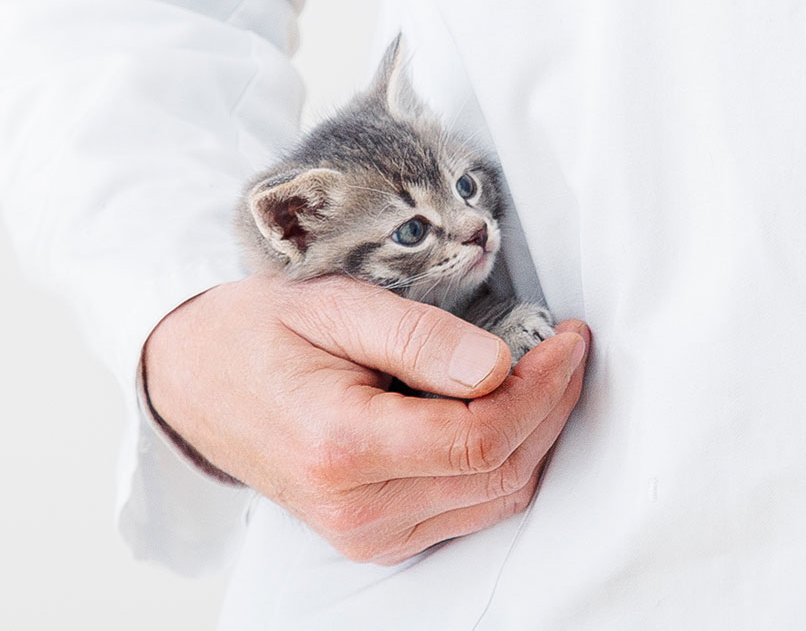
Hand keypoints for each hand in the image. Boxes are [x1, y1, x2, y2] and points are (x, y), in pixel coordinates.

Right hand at [143, 274, 588, 564]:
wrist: (196, 379)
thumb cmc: (262, 333)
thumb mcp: (337, 306)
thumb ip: (420, 337)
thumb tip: (498, 365)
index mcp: (343, 447)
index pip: (481, 436)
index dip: (543, 387)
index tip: (569, 338)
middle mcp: (357, 507)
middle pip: (500, 470)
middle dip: (552, 405)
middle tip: (569, 347)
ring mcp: (367, 533)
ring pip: (497, 497)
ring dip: (538, 434)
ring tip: (550, 371)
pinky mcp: (378, 539)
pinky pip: (472, 510)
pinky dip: (507, 462)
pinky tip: (510, 409)